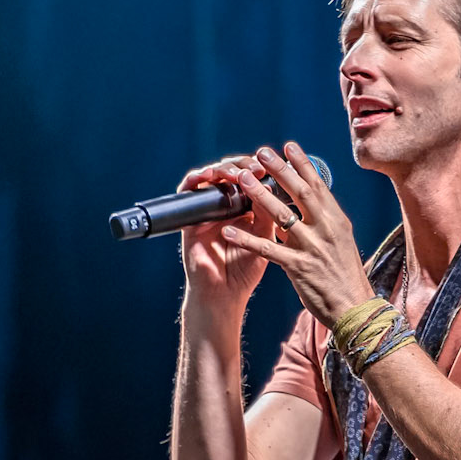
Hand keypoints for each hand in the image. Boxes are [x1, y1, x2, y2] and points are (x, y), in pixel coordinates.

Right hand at [177, 153, 272, 313]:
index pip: (250, 178)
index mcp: (246, 209)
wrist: (224, 293)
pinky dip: (195, 178)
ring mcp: (208, 210)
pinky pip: (188, 190)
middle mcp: (226, 206)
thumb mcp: (264, 239)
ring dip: (223, 168)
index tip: (271, 169)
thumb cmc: (244, 272)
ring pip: (212, 175)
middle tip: (255, 168)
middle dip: (243, 165)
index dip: (259, 169)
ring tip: (235, 173)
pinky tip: (207, 175)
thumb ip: (268, 214)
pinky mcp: (191, 217)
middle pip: (232, 172)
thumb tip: (272, 185)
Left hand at [220, 143, 373, 327]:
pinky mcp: (298, 267)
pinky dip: (246, 239)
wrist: (354, 308)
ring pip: (281, 215)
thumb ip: (322, 223)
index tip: (288, 146)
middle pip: (300, 192)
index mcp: (336, 221)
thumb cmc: (345, 277)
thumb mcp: (340, 243)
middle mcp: (326, 229)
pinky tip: (228, 230)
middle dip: (279, 170)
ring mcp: (312, 247)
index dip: (302, 164)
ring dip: (259, 196)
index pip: (318, 186)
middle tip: (261, 153)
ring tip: (241, 180)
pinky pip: (267, 249)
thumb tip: (303, 207)